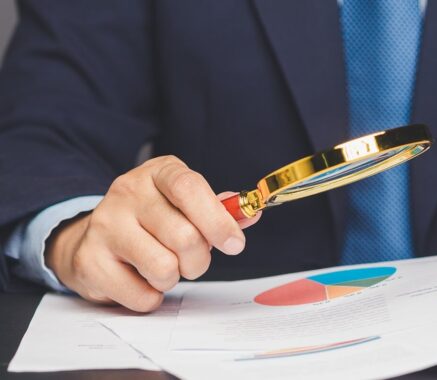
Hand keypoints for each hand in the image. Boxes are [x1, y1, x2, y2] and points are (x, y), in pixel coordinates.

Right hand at [44, 156, 260, 311]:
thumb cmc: (151, 220)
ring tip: (162, 268)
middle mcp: (127, 191)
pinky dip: (151, 297)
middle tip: (191, 261)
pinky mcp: (90, 260)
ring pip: (164, 268)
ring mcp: (105, 224)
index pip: (190, 188)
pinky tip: (141, 280)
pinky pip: (141, 295)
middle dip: (199, 260)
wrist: (93, 237)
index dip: (218, 220)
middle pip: (184, 236)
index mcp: (158, 173)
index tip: (234, 244)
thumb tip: (252, 214)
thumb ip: (218, 210)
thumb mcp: (184, 204)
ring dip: (173, 279)